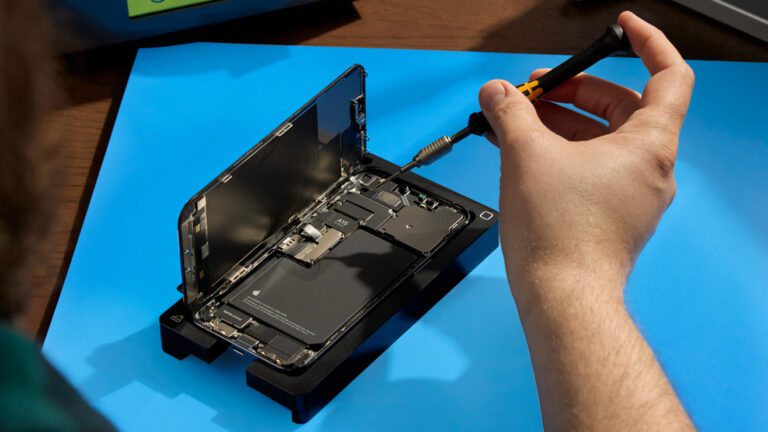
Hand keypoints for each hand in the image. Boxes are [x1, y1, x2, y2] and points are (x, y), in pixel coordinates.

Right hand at [480, 11, 693, 305]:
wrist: (562, 297)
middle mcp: (649, 168)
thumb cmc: (560, 235)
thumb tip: (497, 93)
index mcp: (648, 145)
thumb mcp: (527, 155)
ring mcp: (633, 195)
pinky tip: (524, 152)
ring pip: (603, 140)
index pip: (669, 76)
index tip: (622, 29)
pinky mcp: (612, 215)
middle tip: (537, 88)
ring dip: (563, 122)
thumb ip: (511, 113)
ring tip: (519, 120)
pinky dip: (563, 151)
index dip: (647, 43)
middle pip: (623, 107)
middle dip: (578, 90)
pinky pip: (592, 167)